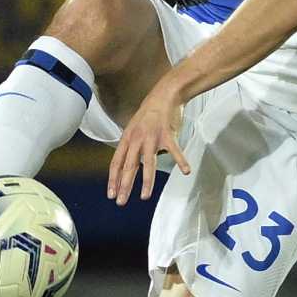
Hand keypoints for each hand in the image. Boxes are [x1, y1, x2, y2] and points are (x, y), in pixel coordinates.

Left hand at [106, 80, 190, 205]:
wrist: (164, 95)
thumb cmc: (149, 113)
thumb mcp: (133, 128)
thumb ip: (130, 146)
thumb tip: (127, 163)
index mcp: (127, 139)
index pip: (116, 162)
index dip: (113, 179)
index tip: (111, 193)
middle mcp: (137, 139)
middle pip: (129, 166)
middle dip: (124, 186)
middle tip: (121, 202)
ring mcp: (152, 138)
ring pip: (148, 163)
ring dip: (146, 181)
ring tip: (144, 196)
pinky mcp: (167, 135)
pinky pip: (174, 150)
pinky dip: (181, 160)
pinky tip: (185, 171)